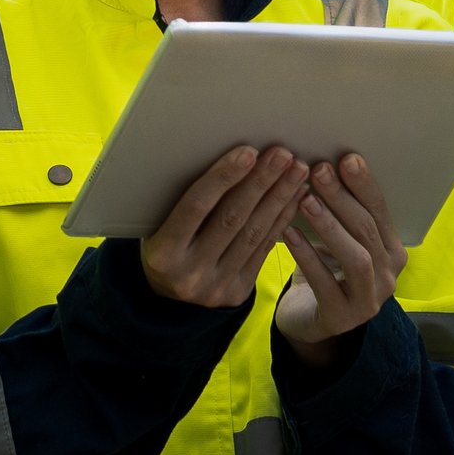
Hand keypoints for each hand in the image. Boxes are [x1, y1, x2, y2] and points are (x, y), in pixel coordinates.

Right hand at [141, 144, 307, 307]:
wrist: (167, 302)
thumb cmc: (163, 248)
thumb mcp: (156, 228)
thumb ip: (182, 203)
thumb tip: (225, 161)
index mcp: (163, 253)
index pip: (196, 207)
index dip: (223, 178)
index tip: (248, 152)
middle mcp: (191, 272)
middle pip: (232, 218)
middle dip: (260, 182)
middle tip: (283, 154)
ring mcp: (217, 285)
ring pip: (254, 233)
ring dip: (279, 197)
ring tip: (297, 170)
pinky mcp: (239, 292)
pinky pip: (264, 249)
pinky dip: (281, 219)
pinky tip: (295, 197)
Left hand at [269, 153, 406, 370]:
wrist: (308, 320)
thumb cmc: (323, 270)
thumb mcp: (335, 239)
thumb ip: (338, 210)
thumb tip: (322, 161)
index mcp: (392, 251)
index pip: (380, 212)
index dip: (364, 185)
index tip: (346, 158)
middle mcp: (389, 276)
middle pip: (368, 230)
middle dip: (343, 198)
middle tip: (319, 171)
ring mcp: (369, 300)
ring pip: (357, 258)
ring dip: (330, 226)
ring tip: (305, 199)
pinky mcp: (342, 318)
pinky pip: (326, 284)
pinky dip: (307, 256)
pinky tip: (288, 233)